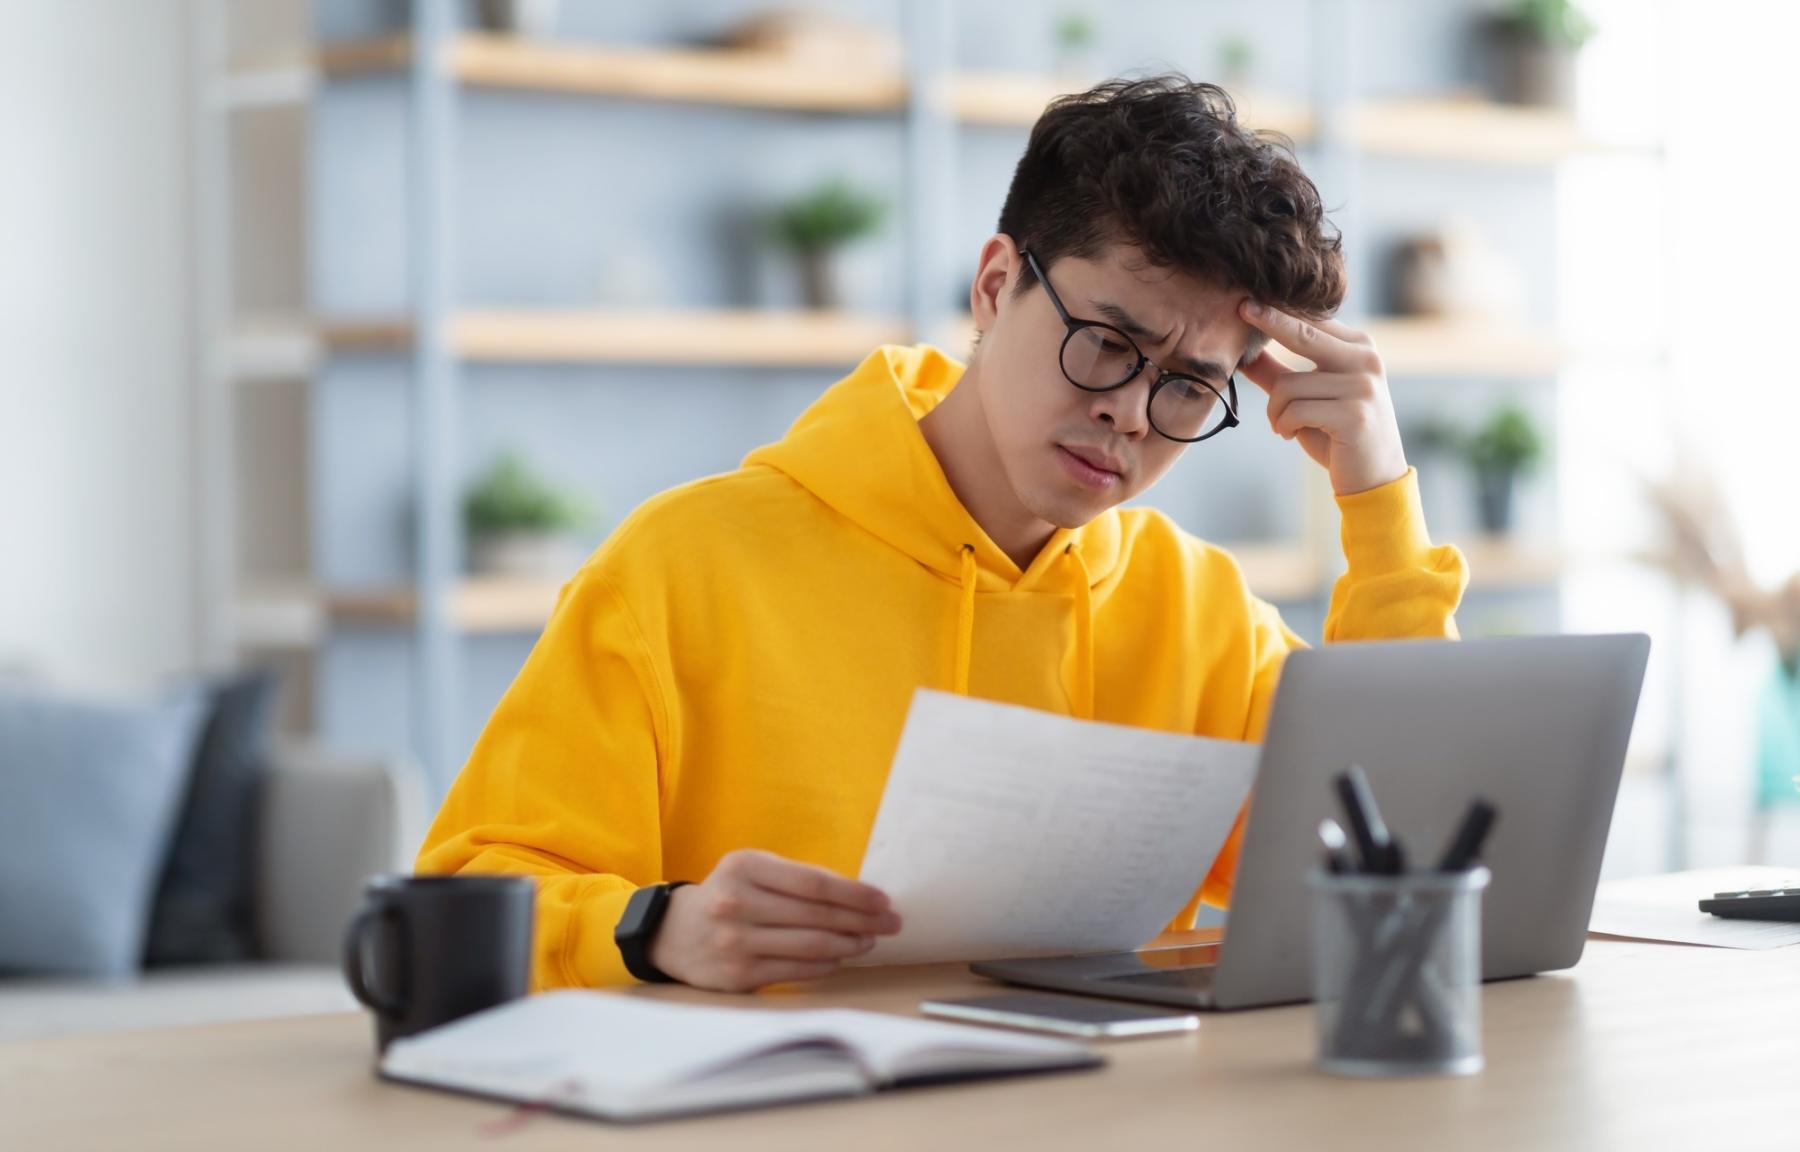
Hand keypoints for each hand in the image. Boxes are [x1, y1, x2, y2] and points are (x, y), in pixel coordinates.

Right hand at [648, 849, 901, 991]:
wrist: (674, 933)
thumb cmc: (729, 895)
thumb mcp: (753, 870)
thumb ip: (796, 879)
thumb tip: (859, 895)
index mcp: (744, 867)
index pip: (814, 883)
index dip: (855, 893)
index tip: (883, 900)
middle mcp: (736, 903)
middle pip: (817, 915)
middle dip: (863, 920)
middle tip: (890, 923)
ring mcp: (735, 942)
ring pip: (811, 946)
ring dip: (849, 944)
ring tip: (869, 940)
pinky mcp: (738, 975)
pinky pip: (796, 971)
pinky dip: (826, 965)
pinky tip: (840, 958)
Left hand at [1238, 300, 1409, 496]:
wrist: (1374, 477)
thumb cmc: (1338, 433)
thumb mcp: (1308, 398)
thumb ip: (1279, 374)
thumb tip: (1245, 352)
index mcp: (1359, 348)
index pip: (1312, 321)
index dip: (1278, 310)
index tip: (1248, 299)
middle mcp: (1365, 360)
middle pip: (1303, 334)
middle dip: (1269, 321)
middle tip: (1242, 308)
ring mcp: (1363, 386)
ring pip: (1288, 385)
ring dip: (1274, 411)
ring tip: (1282, 425)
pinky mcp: (1354, 414)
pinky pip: (1296, 411)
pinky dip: (1283, 425)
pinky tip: (1291, 434)